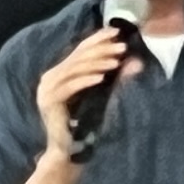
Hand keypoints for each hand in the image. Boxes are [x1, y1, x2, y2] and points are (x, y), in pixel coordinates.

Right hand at [32, 25, 137, 160]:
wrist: (68, 152)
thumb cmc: (86, 126)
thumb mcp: (103, 96)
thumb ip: (116, 79)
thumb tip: (137, 62)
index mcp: (59, 73)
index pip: (79, 50)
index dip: (97, 39)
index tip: (116, 31)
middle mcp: (50, 78)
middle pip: (77, 57)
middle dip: (101, 50)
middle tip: (122, 46)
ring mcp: (47, 89)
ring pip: (75, 69)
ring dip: (97, 63)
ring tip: (116, 60)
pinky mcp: (49, 101)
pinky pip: (70, 86)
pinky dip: (87, 80)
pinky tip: (103, 77)